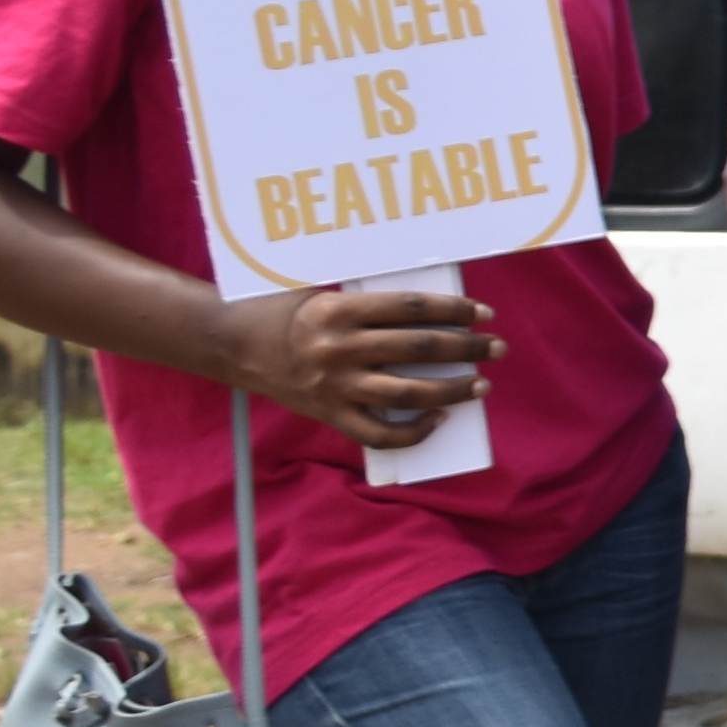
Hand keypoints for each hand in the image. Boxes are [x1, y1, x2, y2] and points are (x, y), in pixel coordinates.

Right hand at [222, 281, 495, 456]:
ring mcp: (333, 386)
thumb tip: (429, 308)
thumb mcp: (322, 292)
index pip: (411, 309)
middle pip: (418, 351)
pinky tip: (439, 419)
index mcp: (337, 310)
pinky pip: (378, 434)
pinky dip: (413, 432)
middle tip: (497, 348)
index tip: (482, 313)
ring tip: (481, 384)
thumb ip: (368, 302)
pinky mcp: (327, 414)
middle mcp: (337, 350)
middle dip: (467, 349)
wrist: (229, 344)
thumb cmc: (281, 310)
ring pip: (407, 395)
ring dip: (452, 391)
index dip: (454, 311)